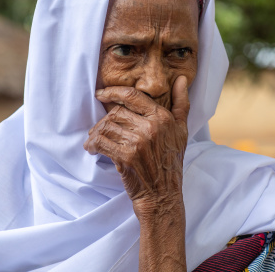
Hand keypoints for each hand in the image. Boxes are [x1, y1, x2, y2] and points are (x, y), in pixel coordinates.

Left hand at [84, 76, 189, 216]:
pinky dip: (92, 145)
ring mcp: (138, 142)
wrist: (163, 194)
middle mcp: (151, 127)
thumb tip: (181, 79)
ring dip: (96, 133)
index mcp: (163, 118)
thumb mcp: (181, 131)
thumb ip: (181, 103)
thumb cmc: (170, 162)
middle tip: (100, 129)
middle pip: (117, 112)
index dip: (113, 92)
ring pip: (107, 126)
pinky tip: (93, 149)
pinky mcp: (126, 156)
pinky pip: (101, 142)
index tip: (101, 94)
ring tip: (95, 140)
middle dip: (105, 120)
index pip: (133, 96)